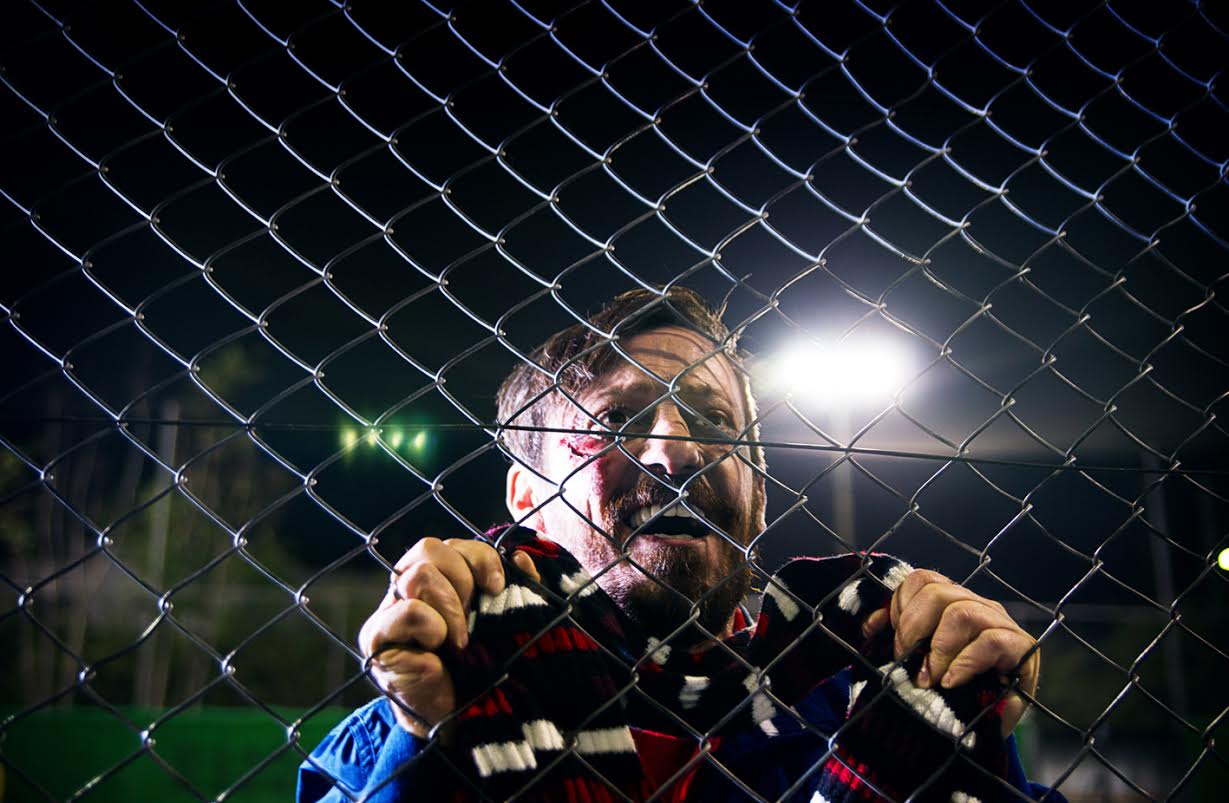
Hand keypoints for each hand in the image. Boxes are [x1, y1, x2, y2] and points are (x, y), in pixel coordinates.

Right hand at [357, 537, 539, 737]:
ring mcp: (389, 611)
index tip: (497, 587)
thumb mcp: (504, 621)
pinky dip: (431, 628)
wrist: (459, 716)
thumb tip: (521, 556)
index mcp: (437, 578)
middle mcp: (407, 588)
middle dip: (462, 579)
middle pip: (428, 549)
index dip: (479, 558)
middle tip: (473, 615)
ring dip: (450, 608)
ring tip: (460, 640)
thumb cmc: (480, 665)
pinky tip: (438, 652)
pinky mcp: (377, 639)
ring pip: (417, 577)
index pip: (451, 545)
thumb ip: (516, 588)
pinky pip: (406, 612)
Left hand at [862, 569, 1039, 737]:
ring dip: (938, 649)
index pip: (922, 580)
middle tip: (904, 659)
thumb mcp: (920, 660)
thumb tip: (870, 626)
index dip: (900, 604)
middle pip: (938, 592)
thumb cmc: (951, 686)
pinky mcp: (1021, 648)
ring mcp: (1000, 623)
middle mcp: (977, 604)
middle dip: (912, 627)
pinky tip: (951, 682)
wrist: (989, 724)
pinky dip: (964, 663)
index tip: (889, 636)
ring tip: (929, 678)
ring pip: (961, 613)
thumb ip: (899, 638)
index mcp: (952, 600)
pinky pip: (990, 641)